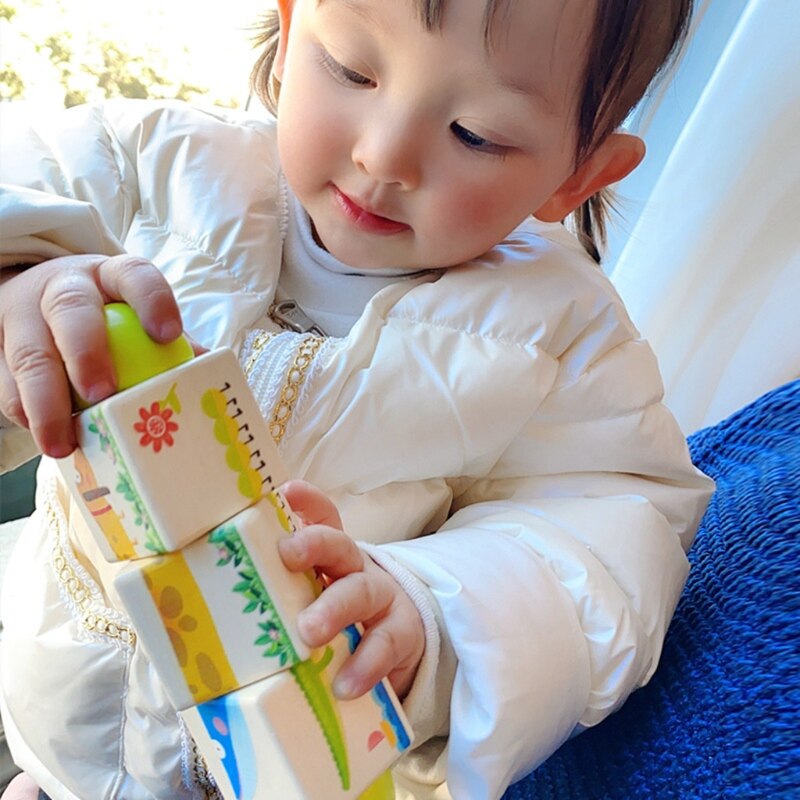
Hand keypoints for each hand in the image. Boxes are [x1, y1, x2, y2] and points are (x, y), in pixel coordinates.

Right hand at [0, 254, 183, 457]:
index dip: (152, 301)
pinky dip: (25, 413)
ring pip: (27, 355)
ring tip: (63, 443)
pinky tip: (48, 438)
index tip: (168, 335)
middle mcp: (63, 287)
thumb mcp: (139, 313)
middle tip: (102, 392)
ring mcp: (23, 315)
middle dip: (85, 352)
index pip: (135, 275)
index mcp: (111, 275)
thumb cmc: (107, 315)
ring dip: (45, 403)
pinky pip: (5, 382)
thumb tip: (208, 382)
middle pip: (70, 312)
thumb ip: (172, 343)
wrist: (39, 295)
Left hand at [279, 480, 424, 700]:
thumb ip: (268, 598)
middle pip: (338, 544)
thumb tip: (192, 614)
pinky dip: (365, 665)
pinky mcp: (401, 633)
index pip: (321, 518)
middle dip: (314, 544)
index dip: (307, 502)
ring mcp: (381, 597)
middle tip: (288, 554)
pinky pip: (384, 644)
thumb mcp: (306, 600)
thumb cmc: (336, 621)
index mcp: (328, 556)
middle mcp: (354, 567)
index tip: (287, 491)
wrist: (399, 646)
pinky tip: (344, 685)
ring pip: (361, 591)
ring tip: (309, 632)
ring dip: (334, 609)